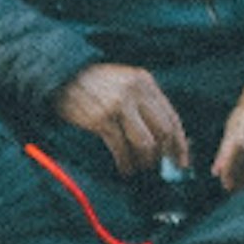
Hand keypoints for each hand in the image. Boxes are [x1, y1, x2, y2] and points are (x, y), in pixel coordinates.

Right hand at [55, 56, 188, 173]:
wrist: (62, 76)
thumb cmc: (95, 84)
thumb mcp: (124, 83)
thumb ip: (143, 103)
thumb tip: (163, 138)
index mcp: (145, 82)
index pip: (172, 117)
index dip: (180, 143)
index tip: (181, 161)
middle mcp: (136, 92)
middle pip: (163, 131)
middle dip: (164, 155)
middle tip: (159, 167)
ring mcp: (119, 105)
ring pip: (145, 143)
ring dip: (144, 161)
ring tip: (138, 168)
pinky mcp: (102, 119)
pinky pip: (121, 148)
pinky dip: (126, 163)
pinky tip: (124, 168)